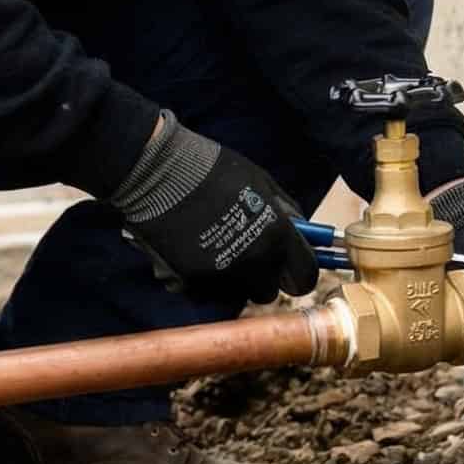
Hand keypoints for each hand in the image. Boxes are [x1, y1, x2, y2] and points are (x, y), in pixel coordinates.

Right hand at [109, 113, 318, 305]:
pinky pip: (204, 291)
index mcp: (276, 236)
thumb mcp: (260, 180)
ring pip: (235, 294)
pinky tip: (192, 253)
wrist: (159, 173)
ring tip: (215, 250)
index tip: (290, 271)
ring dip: (230, 280)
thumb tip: (299, 228)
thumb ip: (284, 209)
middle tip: (247, 256)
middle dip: (260, 278)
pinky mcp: (190, 281)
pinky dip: (201, 280)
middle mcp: (253, 261)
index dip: (298, 274)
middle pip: (267, 292)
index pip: (304, 277)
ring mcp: (221, 275)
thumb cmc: (212, 169)